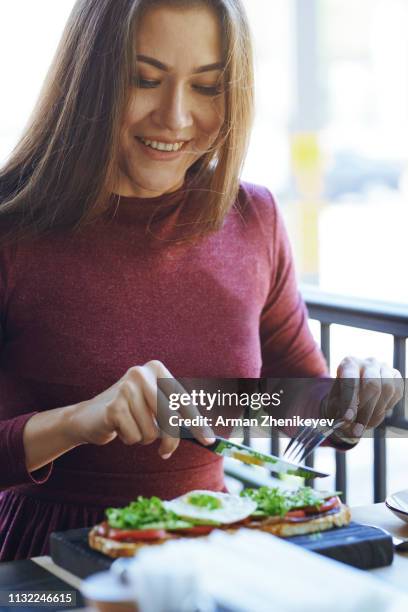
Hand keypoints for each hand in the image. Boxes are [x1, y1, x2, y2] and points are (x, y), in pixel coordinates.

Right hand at [69, 360, 214, 458]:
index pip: (183, 400)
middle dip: (171, 440)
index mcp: (156, 369)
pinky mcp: (114, 406)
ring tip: (132, 427)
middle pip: (170, 417)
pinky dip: (130, 439)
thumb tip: (207, 436)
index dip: (198, 423)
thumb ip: (177, 415)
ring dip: (144, 438)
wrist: (89, 416)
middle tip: (165, 453)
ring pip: (152, 431)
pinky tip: (119, 428)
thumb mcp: (155, 407)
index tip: (209, 440)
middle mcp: (142, 373)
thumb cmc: (131, 413)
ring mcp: (126, 388)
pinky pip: (135, 437)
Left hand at [322, 356, 403, 439]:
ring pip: (387, 389)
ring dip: (377, 411)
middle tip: (357, 429)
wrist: (355, 390)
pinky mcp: (395, 376)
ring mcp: (384, 368)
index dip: (349, 402)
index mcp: (349, 364)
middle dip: (366, 411)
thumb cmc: (342, 396)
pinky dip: (387, 407)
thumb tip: (346, 422)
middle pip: (372, 385)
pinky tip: (376, 414)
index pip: (351, 381)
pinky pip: (397, 393)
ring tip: (366, 424)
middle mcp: (368, 362)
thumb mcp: (334, 401)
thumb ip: (338, 410)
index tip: (347, 419)